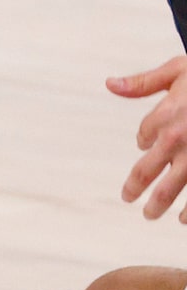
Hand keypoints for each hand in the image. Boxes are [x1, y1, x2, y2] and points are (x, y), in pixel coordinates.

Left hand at [114, 56, 186, 219]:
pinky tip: (183, 219)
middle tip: (127, 197)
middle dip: (134, 186)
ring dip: (158, 204)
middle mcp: (178, 139)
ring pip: (171, 188)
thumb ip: (144, 82)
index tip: (145, 143)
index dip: (143, 139)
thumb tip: (110, 84)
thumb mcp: (179, 70)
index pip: (143, 136)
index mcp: (166, 115)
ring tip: (151, 214)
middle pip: (145, 170)